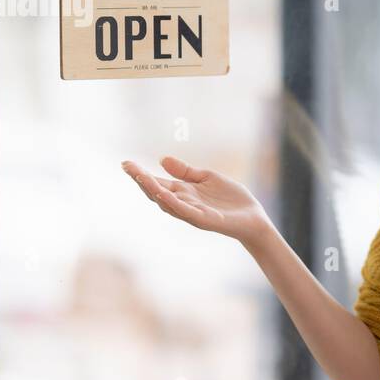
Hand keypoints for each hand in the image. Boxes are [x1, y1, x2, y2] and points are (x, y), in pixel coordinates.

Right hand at [121, 156, 269, 242]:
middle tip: (127, 167)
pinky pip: (185, 211)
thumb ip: (186, 171)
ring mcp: (192, 213)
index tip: (126, 163)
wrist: (253, 217)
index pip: (158, 182)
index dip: (141, 174)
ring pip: (167, 202)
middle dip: (141, 180)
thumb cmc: (231, 199)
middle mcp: (184, 203)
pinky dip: (173, 203)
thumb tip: (162, 159)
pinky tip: (163, 193)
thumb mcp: (207, 177)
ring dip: (153, 190)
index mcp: (183, 192)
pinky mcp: (205, 220)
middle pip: (157, 192)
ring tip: (140, 177)